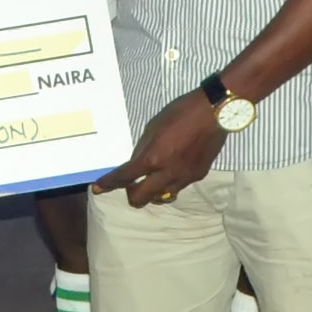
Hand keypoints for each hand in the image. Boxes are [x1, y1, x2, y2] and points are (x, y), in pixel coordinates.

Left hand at [102, 93, 226, 205]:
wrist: (214, 112)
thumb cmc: (180, 113)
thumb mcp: (153, 127)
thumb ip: (143, 149)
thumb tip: (136, 163)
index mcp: (153, 158)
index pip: (124, 177)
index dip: (108, 184)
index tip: (97, 189)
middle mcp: (167, 173)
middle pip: (140, 199)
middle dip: (131, 194)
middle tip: (131, 184)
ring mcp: (184, 178)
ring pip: (161, 198)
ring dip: (152, 192)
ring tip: (153, 179)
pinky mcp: (197, 176)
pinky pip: (178, 187)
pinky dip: (170, 183)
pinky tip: (173, 169)